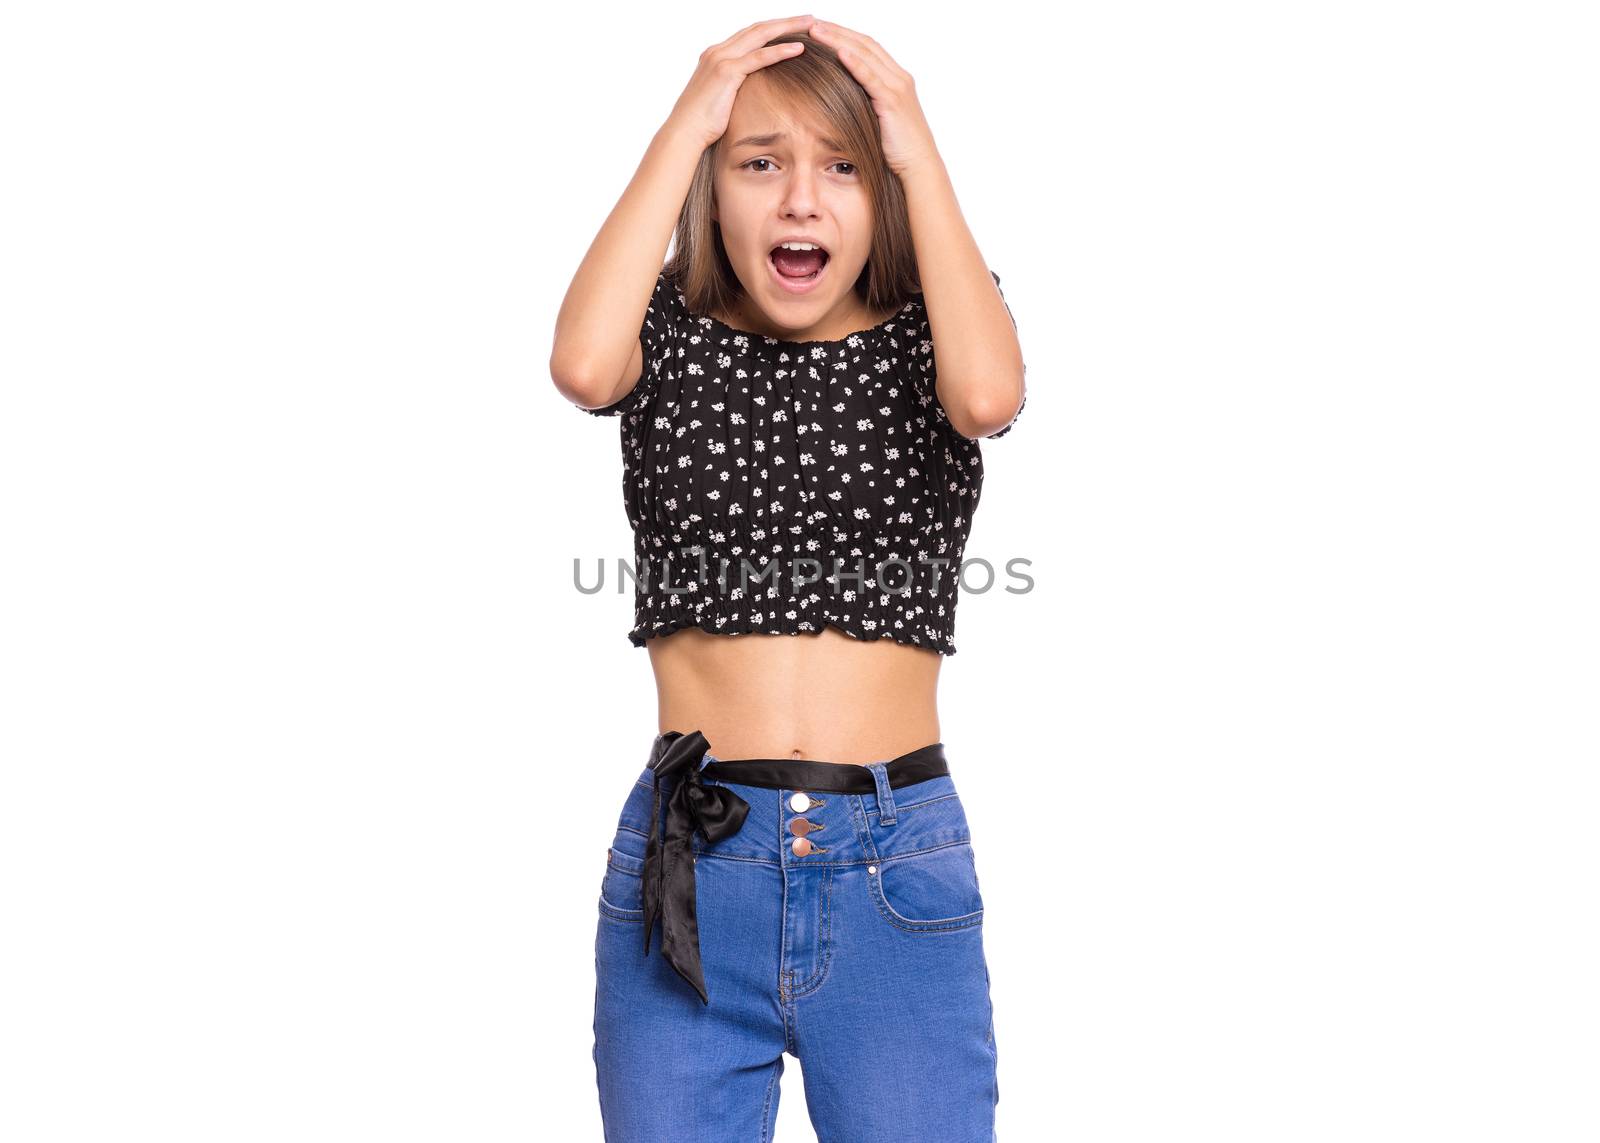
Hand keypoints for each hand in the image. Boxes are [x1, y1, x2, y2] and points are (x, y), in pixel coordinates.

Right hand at [665, 15, 817, 150]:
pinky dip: (780, 50)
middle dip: (785, 22)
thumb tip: (751, 96)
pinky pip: (759, 57)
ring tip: (811, 25)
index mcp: (716, 56)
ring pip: (761, 35)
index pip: (750, 35)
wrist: (684, 133)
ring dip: (788, 28)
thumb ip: (734, 90)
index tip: (794, 27)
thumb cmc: (702, 124)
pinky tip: (799, 48)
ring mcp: (721, 59)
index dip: (773, 29)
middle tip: (809, 18)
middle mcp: (718, 52)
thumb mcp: (721, 100)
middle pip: (758, 29)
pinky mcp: (727, 72)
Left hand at [806, 19, 938, 178]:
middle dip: (837, 31)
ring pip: (865, 55)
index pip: (867, 47)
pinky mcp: (893, 102)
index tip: (820, 29)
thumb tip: (842, 102)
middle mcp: (899, 78)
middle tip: (811, 22)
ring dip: (839, 40)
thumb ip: (866, 105)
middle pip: (864, 44)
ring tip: (816, 31)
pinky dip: (856, 63)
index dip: (843, 35)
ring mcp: (898, 88)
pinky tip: (840, 53)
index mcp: (896, 79)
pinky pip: (871, 78)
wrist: (919, 167)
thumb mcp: (879, 121)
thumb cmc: (898, 150)